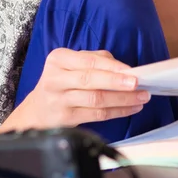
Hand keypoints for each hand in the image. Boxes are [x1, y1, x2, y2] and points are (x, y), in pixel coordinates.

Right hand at [0, 48, 149, 132]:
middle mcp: (55, 79)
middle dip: (118, 82)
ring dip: (122, 99)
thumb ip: (97, 60)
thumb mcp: (72, 64)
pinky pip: (96, 114)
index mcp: (59, 59)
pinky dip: (117, 111)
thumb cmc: (63, 81)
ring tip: (141, 97)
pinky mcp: (65, 118)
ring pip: (96, 99)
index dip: (113, 67)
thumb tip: (125, 67)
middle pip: (91, 80)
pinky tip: (131, 108)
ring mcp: (58, 100)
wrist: (37, 110)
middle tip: (138, 84)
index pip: (89, 62)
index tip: (133, 71)